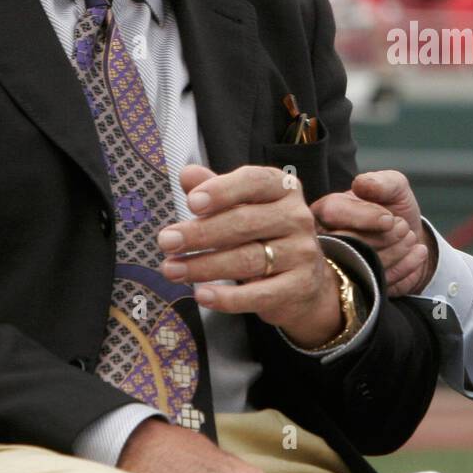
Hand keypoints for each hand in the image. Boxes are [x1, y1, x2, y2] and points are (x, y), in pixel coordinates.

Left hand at [157, 164, 342, 348]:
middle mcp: (297, 217)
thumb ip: (217, 190)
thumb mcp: (245, 207)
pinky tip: (202, 295)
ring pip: (247, 259)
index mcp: (283, 188)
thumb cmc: (266, 235)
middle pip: (244, 223)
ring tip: (172, 269)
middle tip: (166, 241)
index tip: (191, 203)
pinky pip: (258, 294)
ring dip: (203, 266)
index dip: (222, 191)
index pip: (254, 182)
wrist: (306, 281)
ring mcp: (301, 252)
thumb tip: (187, 174)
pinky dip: (227, 297)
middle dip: (200, 233)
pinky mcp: (299, 286)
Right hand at [312, 170, 434, 296]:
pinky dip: (403, 268)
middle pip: (345, 242)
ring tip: (410, 239)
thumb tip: (362, 184)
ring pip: (361, 265)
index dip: (363, 216)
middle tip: (404, 229)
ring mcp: (337, 267)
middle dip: (381, 238)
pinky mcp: (355, 288)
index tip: (389, 219)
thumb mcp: (394, 187)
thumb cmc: (394, 209)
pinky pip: (376, 284)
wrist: (410, 238)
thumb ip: (382, 182)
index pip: (332, 212)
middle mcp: (325, 239)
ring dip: (395, 252)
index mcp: (326, 210)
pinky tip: (417, 253)